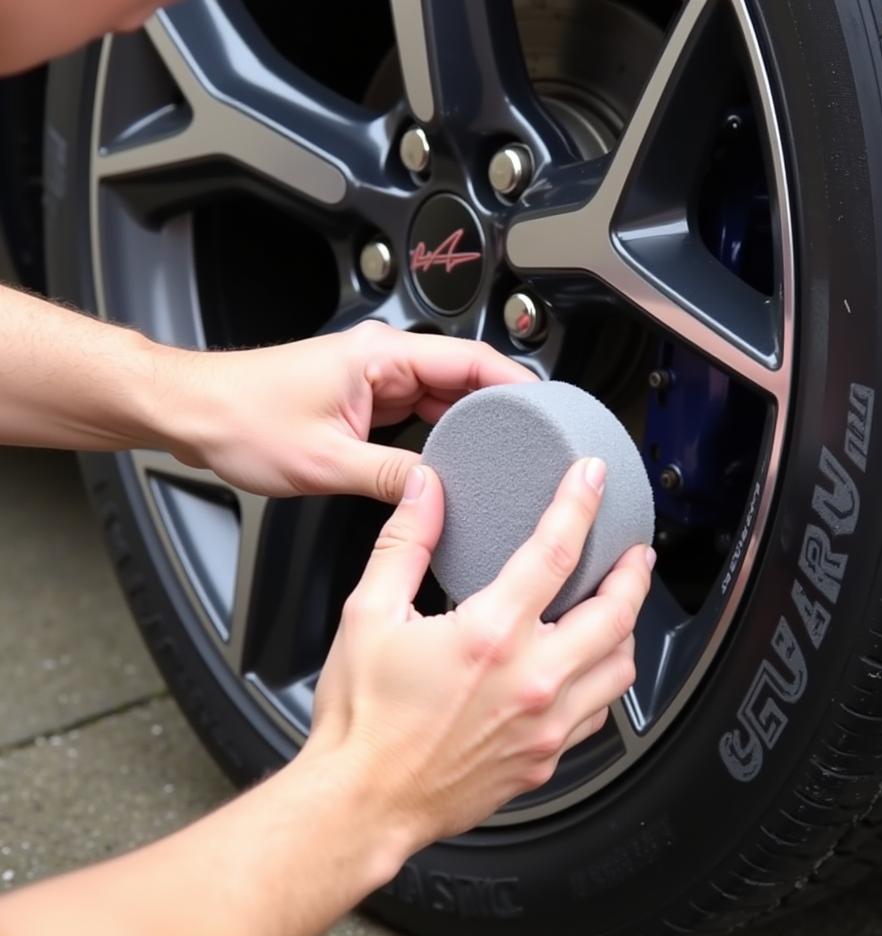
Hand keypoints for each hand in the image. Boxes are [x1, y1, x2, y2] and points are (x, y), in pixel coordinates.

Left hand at [164, 321, 535, 499]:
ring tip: (498, 457)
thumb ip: (393, 478)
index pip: (470, 360)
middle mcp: (381, 360)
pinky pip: (416, 414)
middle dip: (499, 411)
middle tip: (531, 444)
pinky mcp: (361, 400)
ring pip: (441, 398)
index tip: (546, 410)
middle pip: (462, 379)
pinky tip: (450, 462)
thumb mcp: (327, 462)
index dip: (515, 385)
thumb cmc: (241, 418)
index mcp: (381, 356)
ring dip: (468, 425)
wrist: (193, 413)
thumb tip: (437, 491)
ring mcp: (371, 380)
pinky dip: (438, 435)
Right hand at [307, 457, 654, 849]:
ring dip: (626, 629)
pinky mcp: (545, 760)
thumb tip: (425, 493)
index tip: (593, 480)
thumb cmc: (362, 720)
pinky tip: (588, 668)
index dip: (581, 504)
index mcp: (490, 635)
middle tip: (634, 552)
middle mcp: (531, 680)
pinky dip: (604, 680)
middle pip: (616, 613)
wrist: (363, 802)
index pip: (556, 551)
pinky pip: (599, 713)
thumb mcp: (368, 614)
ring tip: (617, 608)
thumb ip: (405, 544)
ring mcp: (545, 726)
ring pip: (620, 667)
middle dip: (633, 573)